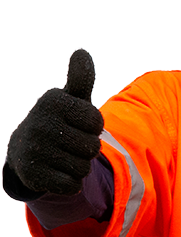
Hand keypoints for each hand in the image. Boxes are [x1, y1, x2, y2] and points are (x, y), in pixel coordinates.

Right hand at [3, 49, 103, 196]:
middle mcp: (39, 123)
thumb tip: (81, 51)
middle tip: (70, 142)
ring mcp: (34, 150)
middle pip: (92, 147)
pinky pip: (72, 185)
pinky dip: (71, 182)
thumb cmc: (60, 120)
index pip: (98, 123)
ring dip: (80, 166)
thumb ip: (81, 78)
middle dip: (87, 148)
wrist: (26, 150)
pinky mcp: (33, 175)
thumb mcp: (71, 99)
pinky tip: (57, 172)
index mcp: (52, 101)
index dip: (94, 128)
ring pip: (83, 168)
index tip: (78, 124)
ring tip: (64, 156)